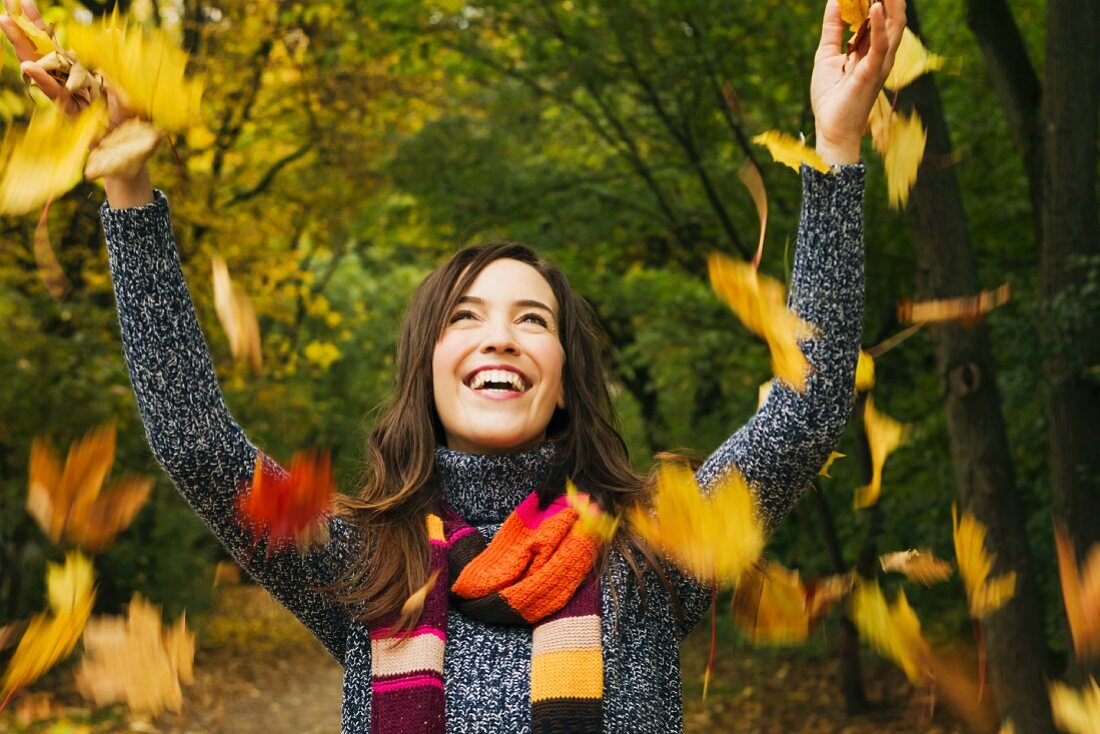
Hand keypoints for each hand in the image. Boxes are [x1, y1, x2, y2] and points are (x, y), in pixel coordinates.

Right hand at [0, 0, 151, 206]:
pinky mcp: (69, 113)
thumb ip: (115, 60)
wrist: (135, 149)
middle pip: (43, 51)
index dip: (41, 24)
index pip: (57, 44)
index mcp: (81, 72)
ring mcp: (67, 96)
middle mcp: (70, 82)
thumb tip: (113, 31)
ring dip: (23, 46)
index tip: (25, 2)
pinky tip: (28, 66)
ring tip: (5, 23)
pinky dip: (42, 80)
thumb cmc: (133, 119)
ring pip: (40, 69)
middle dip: (26, 28)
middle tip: (6, 4)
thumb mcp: (128, 85)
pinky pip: (53, 94)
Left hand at [810, 0, 905, 164]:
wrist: (831, 129)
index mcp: (871, 48)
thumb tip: (834, 0)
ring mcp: (880, 62)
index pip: (880, 14)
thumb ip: (833, 28)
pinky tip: (875, 7)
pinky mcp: (873, 73)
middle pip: (893, 15)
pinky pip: (881, 45)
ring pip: (894, 25)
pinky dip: (880, 25)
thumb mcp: (827, 55)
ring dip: (890, 2)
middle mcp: (881, 53)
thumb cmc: (831, 97)